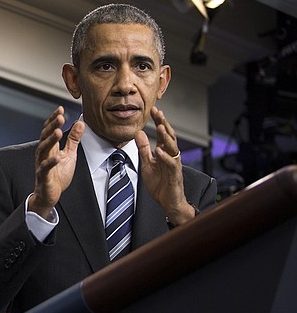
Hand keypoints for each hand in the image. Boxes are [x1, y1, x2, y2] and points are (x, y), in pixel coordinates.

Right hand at [28, 107, 83, 217]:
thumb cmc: (58, 175)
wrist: (50, 194)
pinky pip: (45, 168)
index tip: (60, 108)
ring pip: (43, 149)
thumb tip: (80, 123)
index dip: (54, 119)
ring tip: (58, 132)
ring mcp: (42, 164)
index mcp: (49, 147)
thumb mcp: (69, 154)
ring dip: (50, 140)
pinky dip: (51, 162)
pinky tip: (58, 156)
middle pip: (45, 136)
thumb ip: (73, 139)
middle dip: (52, 126)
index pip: (49, 129)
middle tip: (60, 117)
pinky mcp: (44, 176)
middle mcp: (43, 153)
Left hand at [135, 106, 194, 224]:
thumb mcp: (147, 163)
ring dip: (166, 138)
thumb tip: (139, 133)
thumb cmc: (160, 184)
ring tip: (160, 127)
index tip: (153, 110)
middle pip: (170, 137)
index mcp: (165, 152)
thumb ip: (143, 149)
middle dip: (165, 124)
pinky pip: (171, 165)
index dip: (159, 121)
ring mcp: (174, 165)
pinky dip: (166, 157)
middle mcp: (172, 156)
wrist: (168, 202)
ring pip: (173, 148)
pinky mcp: (174, 176)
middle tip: (159, 112)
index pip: (163, 133)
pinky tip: (160, 151)